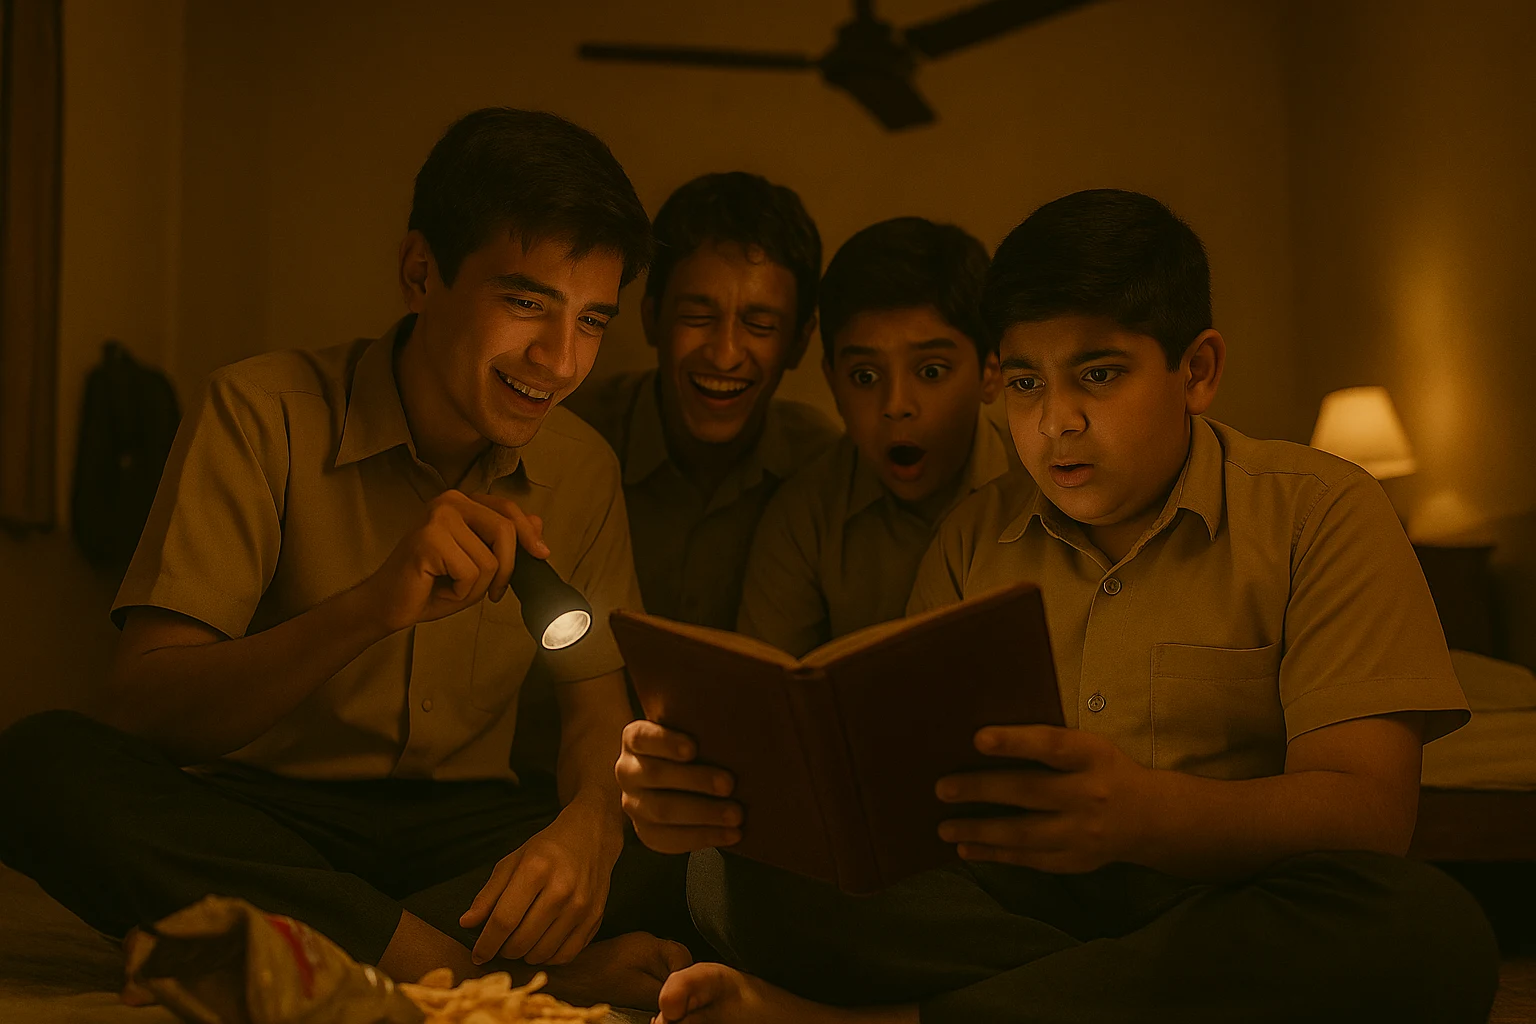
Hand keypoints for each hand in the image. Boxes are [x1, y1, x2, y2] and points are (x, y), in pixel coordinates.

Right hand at [362, 490, 547, 633]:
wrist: (388, 603)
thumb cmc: (431, 584)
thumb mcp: (477, 562)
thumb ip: (503, 540)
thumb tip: (538, 522)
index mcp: (461, 502)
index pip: (508, 510)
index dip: (529, 533)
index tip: (542, 554)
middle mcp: (450, 501)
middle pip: (505, 530)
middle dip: (506, 569)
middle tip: (493, 592)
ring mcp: (438, 517)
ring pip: (489, 559)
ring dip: (476, 588)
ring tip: (451, 588)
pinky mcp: (429, 539)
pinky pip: (471, 573)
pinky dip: (461, 593)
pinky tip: (440, 590)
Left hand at [458, 801, 621, 966]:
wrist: (589, 837)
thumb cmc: (546, 850)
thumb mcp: (512, 862)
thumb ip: (488, 895)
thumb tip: (467, 924)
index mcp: (536, 870)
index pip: (504, 920)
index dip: (486, 943)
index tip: (478, 954)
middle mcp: (562, 890)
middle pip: (522, 940)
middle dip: (503, 950)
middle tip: (500, 944)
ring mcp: (581, 906)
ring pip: (542, 953)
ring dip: (524, 955)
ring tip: (520, 942)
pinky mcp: (595, 918)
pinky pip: (565, 955)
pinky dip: (548, 958)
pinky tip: (540, 945)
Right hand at [615, 720, 741, 854]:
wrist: (681, 784)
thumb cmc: (697, 749)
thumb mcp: (694, 730)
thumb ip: (704, 723)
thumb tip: (746, 708)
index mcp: (636, 739)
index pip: (642, 737)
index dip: (665, 742)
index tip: (693, 748)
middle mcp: (627, 770)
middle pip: (655, 776)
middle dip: (695, 780)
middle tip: (730, 784)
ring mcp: (633, 804)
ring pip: (662, 811)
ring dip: (704, 813)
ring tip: (736, 814)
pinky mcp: (646, 832)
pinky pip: (671, 840)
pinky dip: (705, 838)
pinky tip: (733, 835)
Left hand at [936, 725, 1152, 873]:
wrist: (1151, 817)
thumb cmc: (1104, 770)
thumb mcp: (1089, 747)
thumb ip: (1049, 745)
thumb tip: (982, 741)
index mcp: (1093, 756)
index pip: (1051, 745)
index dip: (1015, 742)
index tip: (978, 739)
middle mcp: (1090, 794)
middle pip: (1029, 791)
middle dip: (981, 789)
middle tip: (942, 789)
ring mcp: (1083, 832)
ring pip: (1024, 833)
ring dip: (979, 830)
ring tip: (944, 828)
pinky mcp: (1076, 860)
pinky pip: (1029, 858)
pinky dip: (995, 854)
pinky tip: (967, 849)